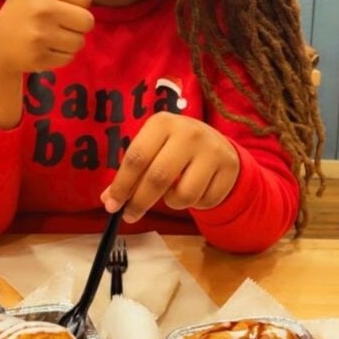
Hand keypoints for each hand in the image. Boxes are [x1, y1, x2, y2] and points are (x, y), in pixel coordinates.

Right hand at [0, 0, 94, 74]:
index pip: (86, 0)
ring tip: (48, 37)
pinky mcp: (39, 56)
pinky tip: (42, 50)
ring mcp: (40, 33)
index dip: (75, 6)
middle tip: (55, 25)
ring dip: (68, 42)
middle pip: (88, 22)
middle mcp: (42, 8)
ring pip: (80, 41)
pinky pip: (70, 58)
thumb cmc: (18, 11)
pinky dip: (60, 57)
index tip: (55, 7)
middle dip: (75, 26)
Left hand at [100, 111, 240, 221]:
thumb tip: (109, 200)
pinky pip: (204, 201)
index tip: (112, 206)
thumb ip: (132, 172)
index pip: (136, 157)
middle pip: (158, 177)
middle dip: (140, 202)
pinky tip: (196, 190)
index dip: (122, 185)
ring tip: (173, 193)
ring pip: (183, 195)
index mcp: (163, 123)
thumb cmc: (174, 147)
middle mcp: (189, 132)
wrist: (217, 143)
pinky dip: (196, 204)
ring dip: (172, 203)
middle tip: (130, 216)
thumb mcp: (152, 149)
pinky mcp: (229, 167)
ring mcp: (212, 150)